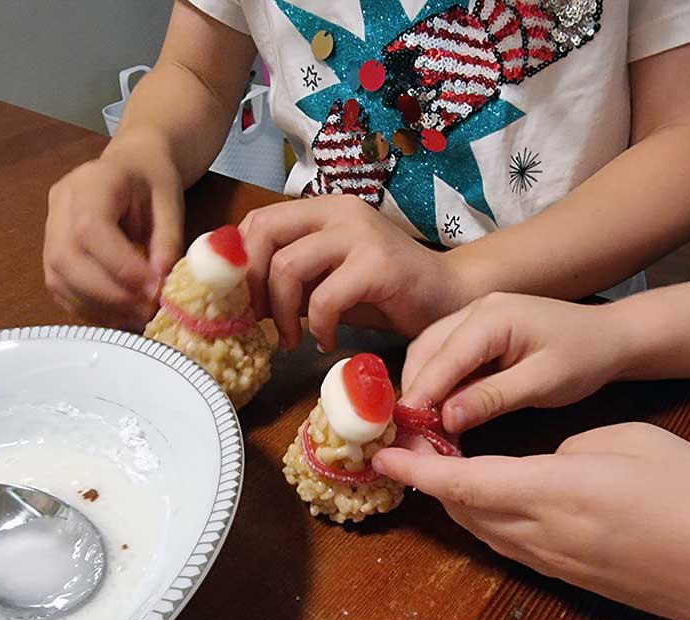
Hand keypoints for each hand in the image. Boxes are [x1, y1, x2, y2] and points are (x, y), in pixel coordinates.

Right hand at [43, 137, 183, 328]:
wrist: (131, 167)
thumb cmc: (153, 182)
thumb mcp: (171, 203)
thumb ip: (167, 240)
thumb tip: (161, 283)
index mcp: (90, 183)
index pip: (91, 229)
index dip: (121, 266)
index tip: (154, 288)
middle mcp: (60, 205)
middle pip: (66, 259)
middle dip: (109, 294)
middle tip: (147, 310)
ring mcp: (49, 230)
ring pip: (58, 279)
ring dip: (100, 307)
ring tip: (138, 317)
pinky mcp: (51, 254)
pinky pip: (61, 290)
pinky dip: (90, 309)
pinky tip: (120, 316)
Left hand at [240, 195, 473, 351]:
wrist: (449, 296)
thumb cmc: (387, 292)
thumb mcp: (329, 280)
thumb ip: (292, 279)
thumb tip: (243, 297)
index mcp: (323, 209)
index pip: (258, 220)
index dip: (239, 262)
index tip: (241, 302)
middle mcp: (339, 211)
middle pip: (263, 234)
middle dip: (250, 285)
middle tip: (259, 321)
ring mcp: (359, 234)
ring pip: (287, 266)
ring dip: (280, 312)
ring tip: (292, 339)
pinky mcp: (377, 264)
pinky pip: (325, 297)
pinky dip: (318, 326)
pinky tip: (328, 340)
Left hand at [374, 422, 689, 619]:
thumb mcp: (632, 441)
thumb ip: (575, 447)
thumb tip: (548, 461)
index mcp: (557, 491)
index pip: (467, 483)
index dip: (419, 471)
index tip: (384, 455)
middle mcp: (544, 534)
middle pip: (465, 511)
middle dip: (432, 481)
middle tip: (418, 446)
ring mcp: (557, 563)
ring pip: (485, 533)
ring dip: (457, 502)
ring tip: (448, 467)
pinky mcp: (572, 579)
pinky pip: (511, 547)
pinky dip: (487, 519)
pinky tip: (495, 498)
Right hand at [401, 293, 631, 433]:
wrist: (610, 337)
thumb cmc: (583, 357)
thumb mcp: (541, 383)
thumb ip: (492, 398)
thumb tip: (447, 418)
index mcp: (493, 316)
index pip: (444, 357)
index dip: (422, 393)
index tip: (403, 428)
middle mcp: (477, 308)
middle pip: (425, 349)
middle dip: (415, 390)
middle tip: (409, 432)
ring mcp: (475, 314)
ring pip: (430, 350)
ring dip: (423, 386)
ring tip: (422, 425)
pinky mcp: (479, 328)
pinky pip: (446, 353)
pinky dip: (438, 380)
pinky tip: (441, 409)